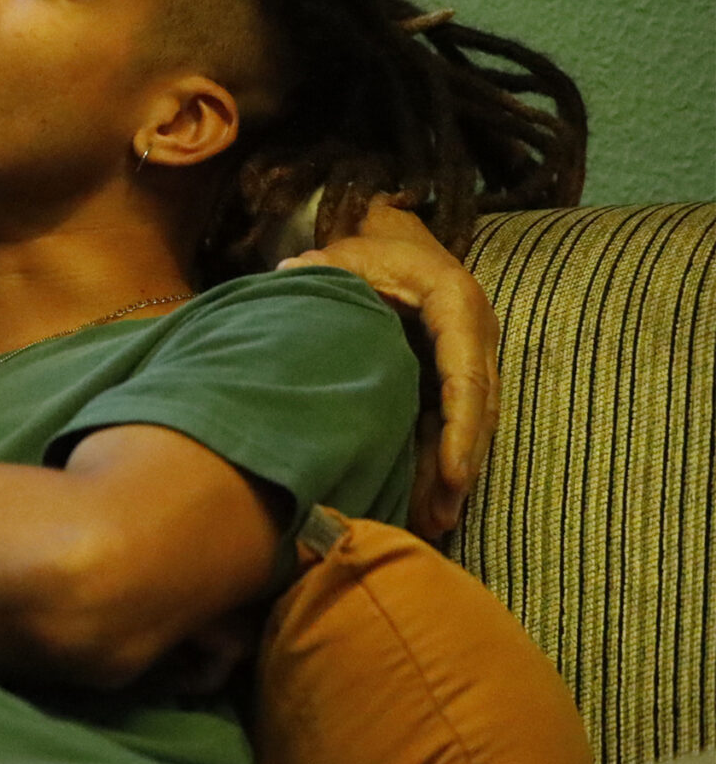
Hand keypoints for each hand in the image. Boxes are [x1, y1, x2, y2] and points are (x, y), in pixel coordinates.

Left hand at [278, 202, 498, 538]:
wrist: (395, 240)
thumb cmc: (373, 248)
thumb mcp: (350, 254)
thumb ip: (324, 269)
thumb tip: (288, 275)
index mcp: (457, 304)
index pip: (467, 374)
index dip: (462, 428)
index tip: (455, 473)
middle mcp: (472, 336)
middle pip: (475, 411)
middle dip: (460, 466)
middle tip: (442, 516)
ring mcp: (463, 360)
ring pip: (465, 425)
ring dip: (451, 475)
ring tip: (434, 524)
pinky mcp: (446, 379)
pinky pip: (445, 424)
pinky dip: (436, 462)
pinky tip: (424, 504)